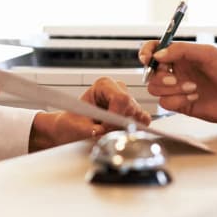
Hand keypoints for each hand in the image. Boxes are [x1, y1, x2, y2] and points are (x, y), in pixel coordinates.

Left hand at [28, 77, 150, 150]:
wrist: (73, 126)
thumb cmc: (74, 122)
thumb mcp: (78, 126)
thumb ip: (91, 129)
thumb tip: (101, 132)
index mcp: (104, 84)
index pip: (121, 98)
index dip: (116, 116)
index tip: (104, 128)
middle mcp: (118, 89)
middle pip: (131, 107)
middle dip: (119, 124)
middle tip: (104, 132)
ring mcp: (128, 99)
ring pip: (138, 115)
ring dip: (125, 127)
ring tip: (108, 130)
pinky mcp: (134, 111)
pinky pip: (143, 120)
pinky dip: (134, 129)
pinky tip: (119, 131)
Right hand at [139, 41, 216, 123]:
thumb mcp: (207, 54)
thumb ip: (181, 50)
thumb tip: (158, 55)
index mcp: (181, 56)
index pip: (155, 50)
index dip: (147, 53)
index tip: (147, 59)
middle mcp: (177, 71)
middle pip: (151, 73)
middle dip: (160, 77)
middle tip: (174, 79)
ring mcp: (177, 88)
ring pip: (156, 89)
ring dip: (172, 89)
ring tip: (193, 88)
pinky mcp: (181, 104)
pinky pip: (166, 103)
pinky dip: (178, 100)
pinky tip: (194, 97)